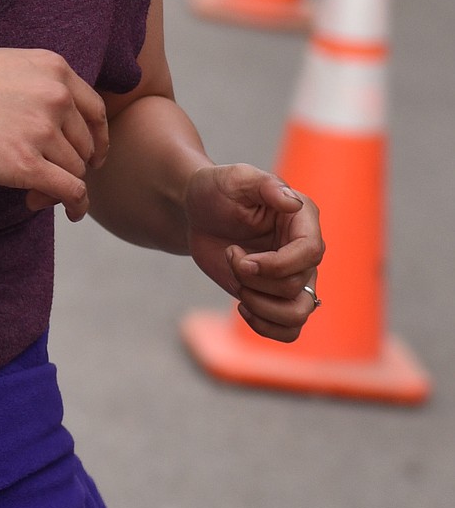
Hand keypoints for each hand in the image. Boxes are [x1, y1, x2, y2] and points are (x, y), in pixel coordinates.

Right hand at [0, 47, 108, 221]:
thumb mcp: (9, 68)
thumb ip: (38, 87)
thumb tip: (52, 125)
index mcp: (56, 70)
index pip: (96, 111)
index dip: (98, 138)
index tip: (92, 155)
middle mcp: (57, 97)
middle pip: (85, 144)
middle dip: (74, 165)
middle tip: (51, 178)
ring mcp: (44, 131)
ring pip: (76, 169)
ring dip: (63, 186)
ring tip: (38, 193)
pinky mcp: (26, 165)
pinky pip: (70, 190)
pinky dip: (76, 204)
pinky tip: (71, 212)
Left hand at [184, 165, 323, 341]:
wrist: (196, 213)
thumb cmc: (216, 190)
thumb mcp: (235, 178)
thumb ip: (265, 185)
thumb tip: (293, 203)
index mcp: (303, 219)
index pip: (310, 253)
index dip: (276, 265)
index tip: (241, 259)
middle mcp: (304, 251)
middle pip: (296, 286)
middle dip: (254, 281)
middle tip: (230, 257)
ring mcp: (293, 276)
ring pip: (299, 314)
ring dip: (261, 308)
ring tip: (239, 286)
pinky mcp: (276, 296)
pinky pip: (289, 329)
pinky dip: (266, 327)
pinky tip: (242, 308)